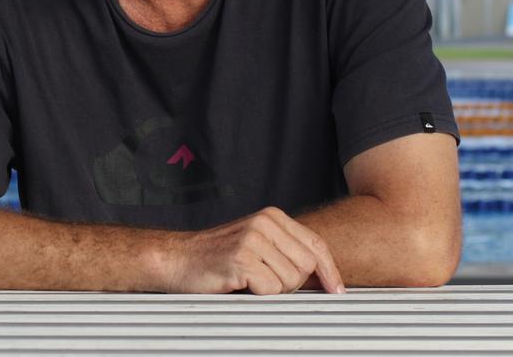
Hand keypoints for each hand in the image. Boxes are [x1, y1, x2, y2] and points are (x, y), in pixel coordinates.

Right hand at [166, 207, 344, 294]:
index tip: (336, 290)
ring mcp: (252, 239)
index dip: (330, 271)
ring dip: (273, 291)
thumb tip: (323, 276)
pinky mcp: (240, 258)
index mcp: (271, 217)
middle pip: (307, 266)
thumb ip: (285, 251)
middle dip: (293, 284)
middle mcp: (264, 223)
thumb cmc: (216, 258)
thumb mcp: (255, 244)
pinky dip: (258, 295)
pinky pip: (271, 290)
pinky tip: (239, 285)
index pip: (316, 245)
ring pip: (291, 281)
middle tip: (264, 283)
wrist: (175, 260)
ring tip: (249, 282)